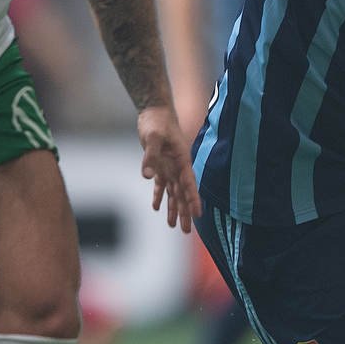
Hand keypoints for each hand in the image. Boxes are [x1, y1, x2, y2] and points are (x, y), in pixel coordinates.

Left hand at [137, 104, 202, 232]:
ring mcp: (169, 166)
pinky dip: (159, 196)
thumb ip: (150, 156)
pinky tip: (157, 208)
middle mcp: (177, 166)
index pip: (189, 183)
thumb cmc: (157, 122)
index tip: (198, 214)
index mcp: (181, 160)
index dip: (193, 199)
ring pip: (173, 193)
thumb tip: (147, 176)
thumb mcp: (152, 137)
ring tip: (174, 226)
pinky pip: (161, 185)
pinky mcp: (159, 165)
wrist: (154, 111)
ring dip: (173, 209)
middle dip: (184, 213)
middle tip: (187, 232)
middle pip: (182, 193)